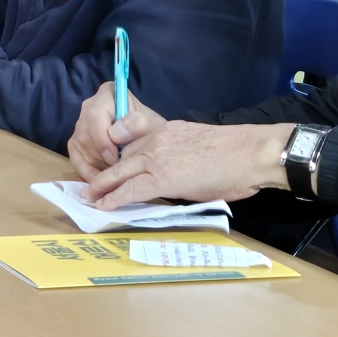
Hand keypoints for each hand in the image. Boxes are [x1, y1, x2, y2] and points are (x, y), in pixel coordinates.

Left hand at [68, 84, 292, 209]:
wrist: (248, 153)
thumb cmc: (235, 154)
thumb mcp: (199, 145)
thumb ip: (181, 155)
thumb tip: (178, 172)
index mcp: (167, 131)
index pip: (135, 143)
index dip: (121, 158)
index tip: (112, 167)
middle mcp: (156, 141)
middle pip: (122, 157)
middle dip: (104, 171)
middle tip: (90, 184)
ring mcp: (157, 158)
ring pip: (120, 173)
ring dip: (102, 186)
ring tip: (89, 196)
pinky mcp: (161, 178)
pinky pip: (131, 189)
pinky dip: (114, 198)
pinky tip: (103, 205)